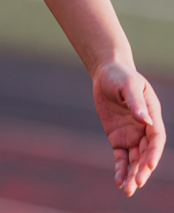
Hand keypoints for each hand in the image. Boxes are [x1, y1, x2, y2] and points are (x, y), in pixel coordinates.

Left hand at [92, 61, 165, 195]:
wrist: (106, 74)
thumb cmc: (121, 76)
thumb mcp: (128, 85)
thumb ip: (136, 102)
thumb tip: (145, 120)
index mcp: (152, 116)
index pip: (156, 139)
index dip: (154, 153)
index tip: (149, 165)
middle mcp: (144, 130)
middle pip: (146, 154)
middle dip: (142, 169)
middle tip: (136, 183)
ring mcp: (132, 136)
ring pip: (134, 160)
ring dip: (132, 175)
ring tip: (127, 190)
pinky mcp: (118, 138)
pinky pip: (121, 157)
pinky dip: (120, 169)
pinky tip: (118, 180)